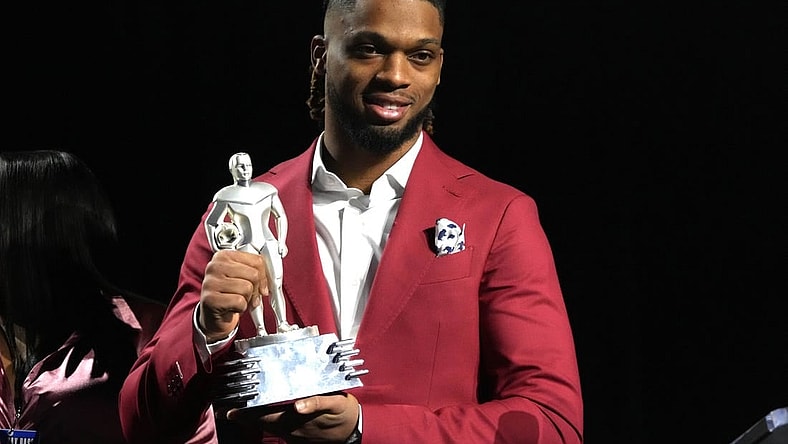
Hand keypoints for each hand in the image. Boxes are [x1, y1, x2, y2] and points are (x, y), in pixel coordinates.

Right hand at [199, 249, 268, 341]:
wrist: (213, 314)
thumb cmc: (229, 294)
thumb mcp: (241, 277)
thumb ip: (255, 271)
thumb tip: (272, 275)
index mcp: (224, 256)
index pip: (256, 260)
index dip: (264, 276)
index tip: (262, 285)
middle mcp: (215, 266)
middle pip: (253, 274)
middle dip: (255, 289)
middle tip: (248, 295)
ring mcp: (210, 282)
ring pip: (247, 288)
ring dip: (247, 299)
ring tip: (237, 300)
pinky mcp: (210, 299)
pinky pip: (239, 301)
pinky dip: (241, 308)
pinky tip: (231, 307)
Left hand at [227, 392, 359, 442]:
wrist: (355, 430)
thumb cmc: (344, 413)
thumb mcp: (335, 403)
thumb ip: (317, 403)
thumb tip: (298, 406)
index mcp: (296, 419)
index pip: (266, 416)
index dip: (247, 414)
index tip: (230, 411)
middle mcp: (292, 429)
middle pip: (264, 422)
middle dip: (247, 416)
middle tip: (231, 409)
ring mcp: (294, 435)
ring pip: (271, 426)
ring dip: (257, 419)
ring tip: (244, 411)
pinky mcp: (299, 438)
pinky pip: (281, 430)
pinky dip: (271, 424)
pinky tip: (267, 418)